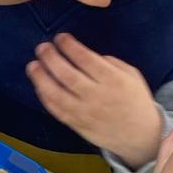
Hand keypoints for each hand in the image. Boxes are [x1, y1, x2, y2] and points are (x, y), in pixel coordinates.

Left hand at [27, 34, 164, 165]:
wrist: (140, 135)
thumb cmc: (135, 100)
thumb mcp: (131, 74)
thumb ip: (109, 62)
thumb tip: (85, 55)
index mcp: (113, 80)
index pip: (85, 58)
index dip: (69, 46)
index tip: (60, 37)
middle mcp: (97, 96)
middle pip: (67, 75)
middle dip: (51, 58)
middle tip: (42, 48)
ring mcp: (85, 112)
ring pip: (57, 94)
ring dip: (41, 78)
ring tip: (33, 66)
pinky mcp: (77, 125)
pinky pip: (56, 111)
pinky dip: (45, 97)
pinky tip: (39, 86)